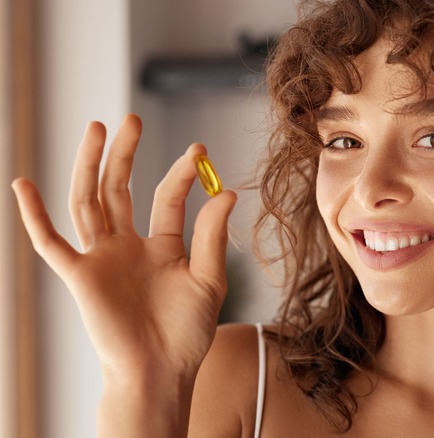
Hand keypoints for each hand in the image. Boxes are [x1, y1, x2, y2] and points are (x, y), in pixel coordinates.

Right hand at [12, 114, 236, 382]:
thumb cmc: (187, 331)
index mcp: (161, 246)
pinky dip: (33, 216)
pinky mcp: (79, 276)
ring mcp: (101, 258)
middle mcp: (127, 246)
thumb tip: (228, 191)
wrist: (162, 370)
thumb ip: (212, 235)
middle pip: (120, 189)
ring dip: (88, 166)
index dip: (182, 173)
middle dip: (125, 154)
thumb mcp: (209, 278)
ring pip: (88, 201)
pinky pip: (50, 243)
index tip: (200, 151)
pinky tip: (23, 185)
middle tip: (131, 118)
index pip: (166, 197)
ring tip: (97, 129)